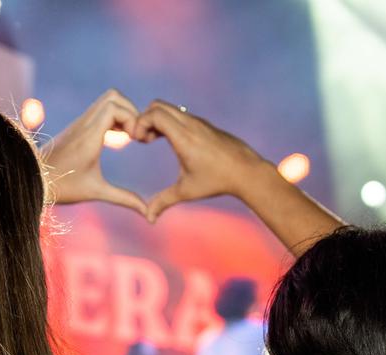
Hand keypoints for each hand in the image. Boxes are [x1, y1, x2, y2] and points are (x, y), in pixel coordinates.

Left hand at [42, 89, 146, 214]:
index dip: (132, 117)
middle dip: (131, 111)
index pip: (114, 107)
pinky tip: (118, 138)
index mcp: (89, 137)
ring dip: (123, 113)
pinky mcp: (77, 126)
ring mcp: (79, 123)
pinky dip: (114, 117)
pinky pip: (100, 110)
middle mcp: (84, 124)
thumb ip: (124, 198)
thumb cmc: (62, 187)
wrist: (33, 179)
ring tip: (130, 136)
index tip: (136, 139)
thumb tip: (148, 214)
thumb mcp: (96, 192)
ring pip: (106, 100)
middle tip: (137, 135)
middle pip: (113, 97)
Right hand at [132, 100, 270, 221]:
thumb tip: (148, 218)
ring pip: (170, 108)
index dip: (140, 123)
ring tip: (153, 140)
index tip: (139, 141)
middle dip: (145, 118)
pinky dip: (170, 122)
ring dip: (157, 120)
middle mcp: (191, 124)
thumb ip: (164, 201)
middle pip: (158, 105)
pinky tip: (171, 141)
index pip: (154, 113)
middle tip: (143, 139)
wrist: (247, 171)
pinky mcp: (205, 124)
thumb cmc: (217, 181)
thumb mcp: (187, 191)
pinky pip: (181, 114)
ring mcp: (199, 122)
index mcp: (183, 136)